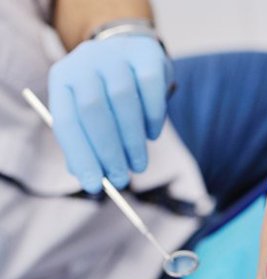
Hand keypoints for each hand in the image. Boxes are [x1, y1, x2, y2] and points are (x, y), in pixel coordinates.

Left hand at [49, 36, 172, 192]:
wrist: (130, 53)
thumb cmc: (107, 96)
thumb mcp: (89, 116)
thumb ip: (86, 144)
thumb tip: (91, 179)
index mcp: (63, 79)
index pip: (66, 121)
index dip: (80, 156)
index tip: (94, 187)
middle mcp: (85, 60)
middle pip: (93, 110)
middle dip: (108, 152)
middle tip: (121, 180)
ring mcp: (116, 54)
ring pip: (123, 101)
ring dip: (132, 141)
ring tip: (139, 165)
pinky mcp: (146, 54)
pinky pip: (151, 89)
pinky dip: (153, 119)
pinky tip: (152, 136)